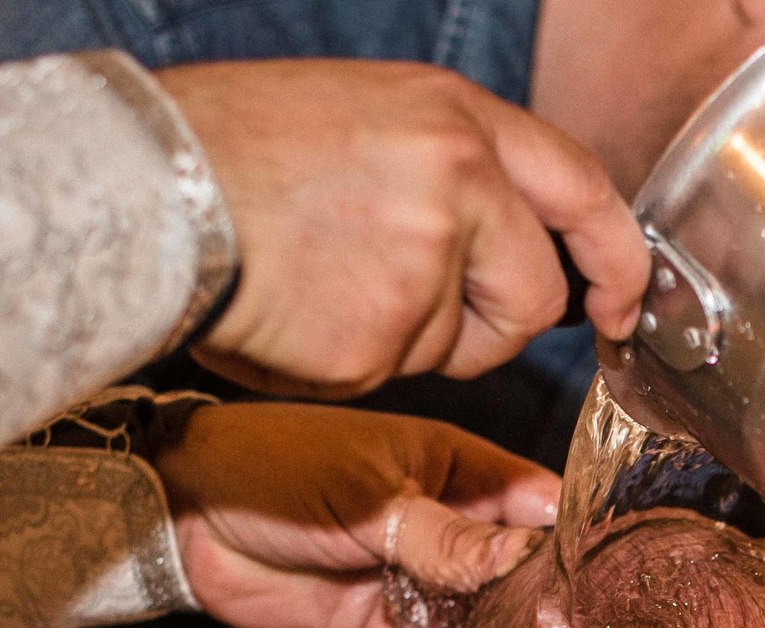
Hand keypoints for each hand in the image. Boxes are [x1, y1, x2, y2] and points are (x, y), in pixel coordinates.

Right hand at [159, 62, 648, 396]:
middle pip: (532, 297)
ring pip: (457, 346)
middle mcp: (458, 186)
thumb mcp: (365, 115)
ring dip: (405, 338)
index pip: (581, 189)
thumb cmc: (232, 152)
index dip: (616, 256)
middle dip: (492, 323)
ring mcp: (423, 267)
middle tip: (408, 304)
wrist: (142, 192)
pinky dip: (345, 361)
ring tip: (320, 281)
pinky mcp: (379, 342)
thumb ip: (449, 170)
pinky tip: (292, 313)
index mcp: (457, 121)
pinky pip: (390, 374)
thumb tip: (510, 236)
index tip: (623, 303)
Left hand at [159, 403, 556, 627]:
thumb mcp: (370, 500)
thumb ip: (446, 539)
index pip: (538, 507)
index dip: (574, 544)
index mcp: (458, 474)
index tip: (612, 589)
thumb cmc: (277, 471)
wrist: (182, 517)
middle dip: (546, 617)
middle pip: (517, 579)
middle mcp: (450, 532)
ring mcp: (415, 587)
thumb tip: (525, 562)